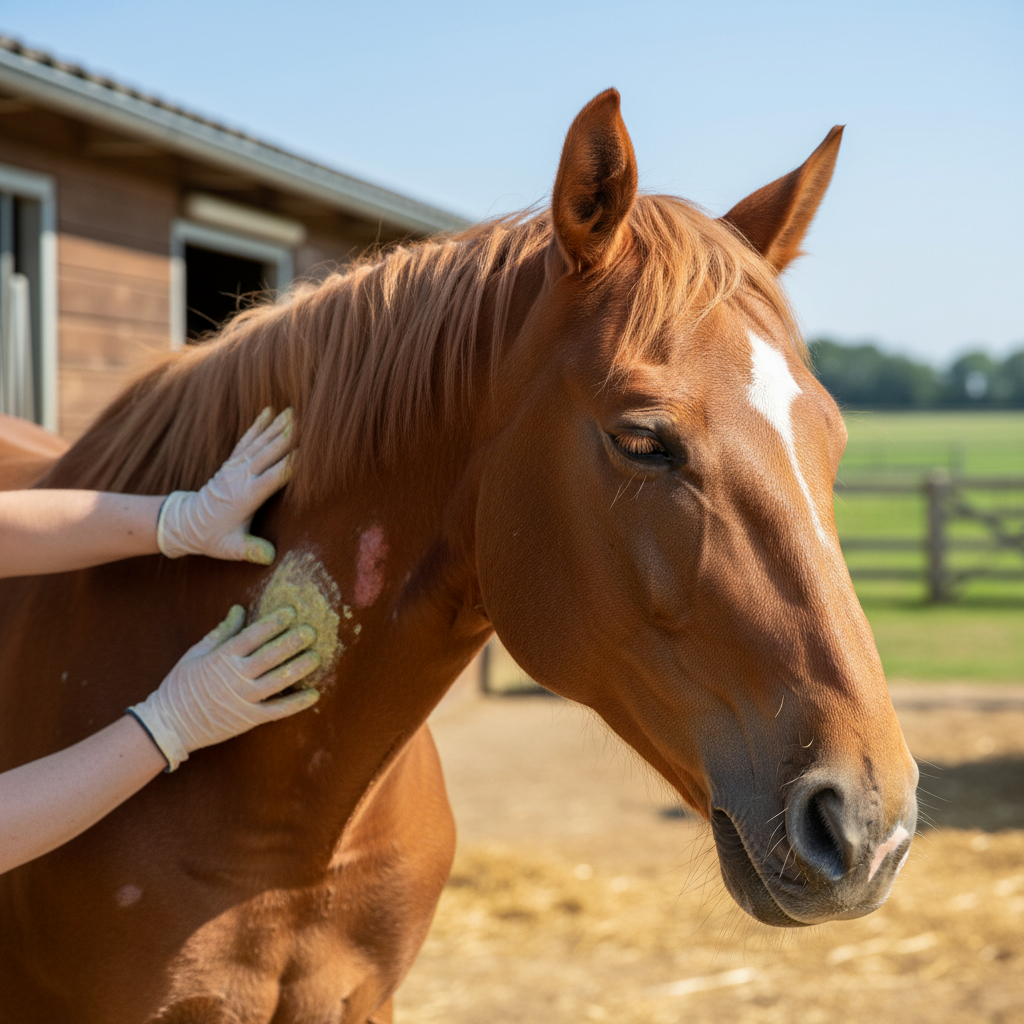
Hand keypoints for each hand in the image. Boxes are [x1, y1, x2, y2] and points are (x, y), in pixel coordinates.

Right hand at [127, 605, 319, 770]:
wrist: (169, 725)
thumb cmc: (181, 685)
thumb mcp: (196, 653)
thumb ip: (221, 632)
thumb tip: (239, 609)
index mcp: (223, 658)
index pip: (253, 635)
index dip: (274, 622)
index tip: (291, 611)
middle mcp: (236, 677)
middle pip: (271, 655)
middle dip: (293, 641)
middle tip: (311, 630)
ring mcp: (244, 699)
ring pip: (279, 680)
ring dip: (300, 667)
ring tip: (316, 656)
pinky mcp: (250, 719)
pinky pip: (278, 710)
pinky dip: (297, 703)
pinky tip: (314, 694)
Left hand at [156, 408, 293, 564]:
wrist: (185, 524)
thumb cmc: (213, 538)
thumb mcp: (231, 549)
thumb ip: (250, 551)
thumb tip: (269, 556)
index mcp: (246, 496)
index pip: (274, 477)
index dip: (292, 464)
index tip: (309, 452)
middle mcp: (241, 478)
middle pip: (269, 453)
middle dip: (288, 437)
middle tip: (307, 421)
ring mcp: (235, 468)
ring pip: (260, 443)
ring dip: (277, 427)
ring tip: (293, 411)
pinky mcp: (231, 463)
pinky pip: (247, 440)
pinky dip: (259, 425)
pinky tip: (269, 412)